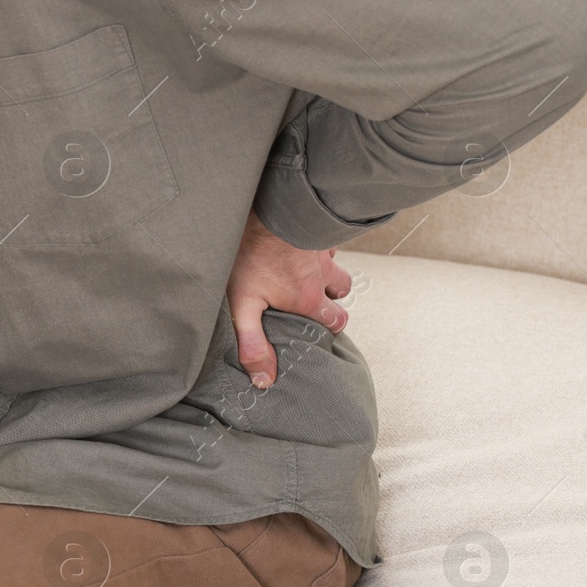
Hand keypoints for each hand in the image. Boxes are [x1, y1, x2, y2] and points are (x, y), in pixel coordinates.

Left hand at [226, 210, 351, 388]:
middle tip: (311, 303)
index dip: (327, 328)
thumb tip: (263, 379)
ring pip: (337, 266)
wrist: (269, 207)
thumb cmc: (253, 255)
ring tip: (306, 275)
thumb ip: (253, 342)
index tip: (312, 329)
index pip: (335, 323)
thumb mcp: (244, 304)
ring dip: (327, 273)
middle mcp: (323, 276)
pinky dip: (318, 247)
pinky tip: (300, 246)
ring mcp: (322, 251)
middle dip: (332, 301)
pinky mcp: (314, 230)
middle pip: (342, 295)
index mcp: (309, 299)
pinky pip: (325, 241)